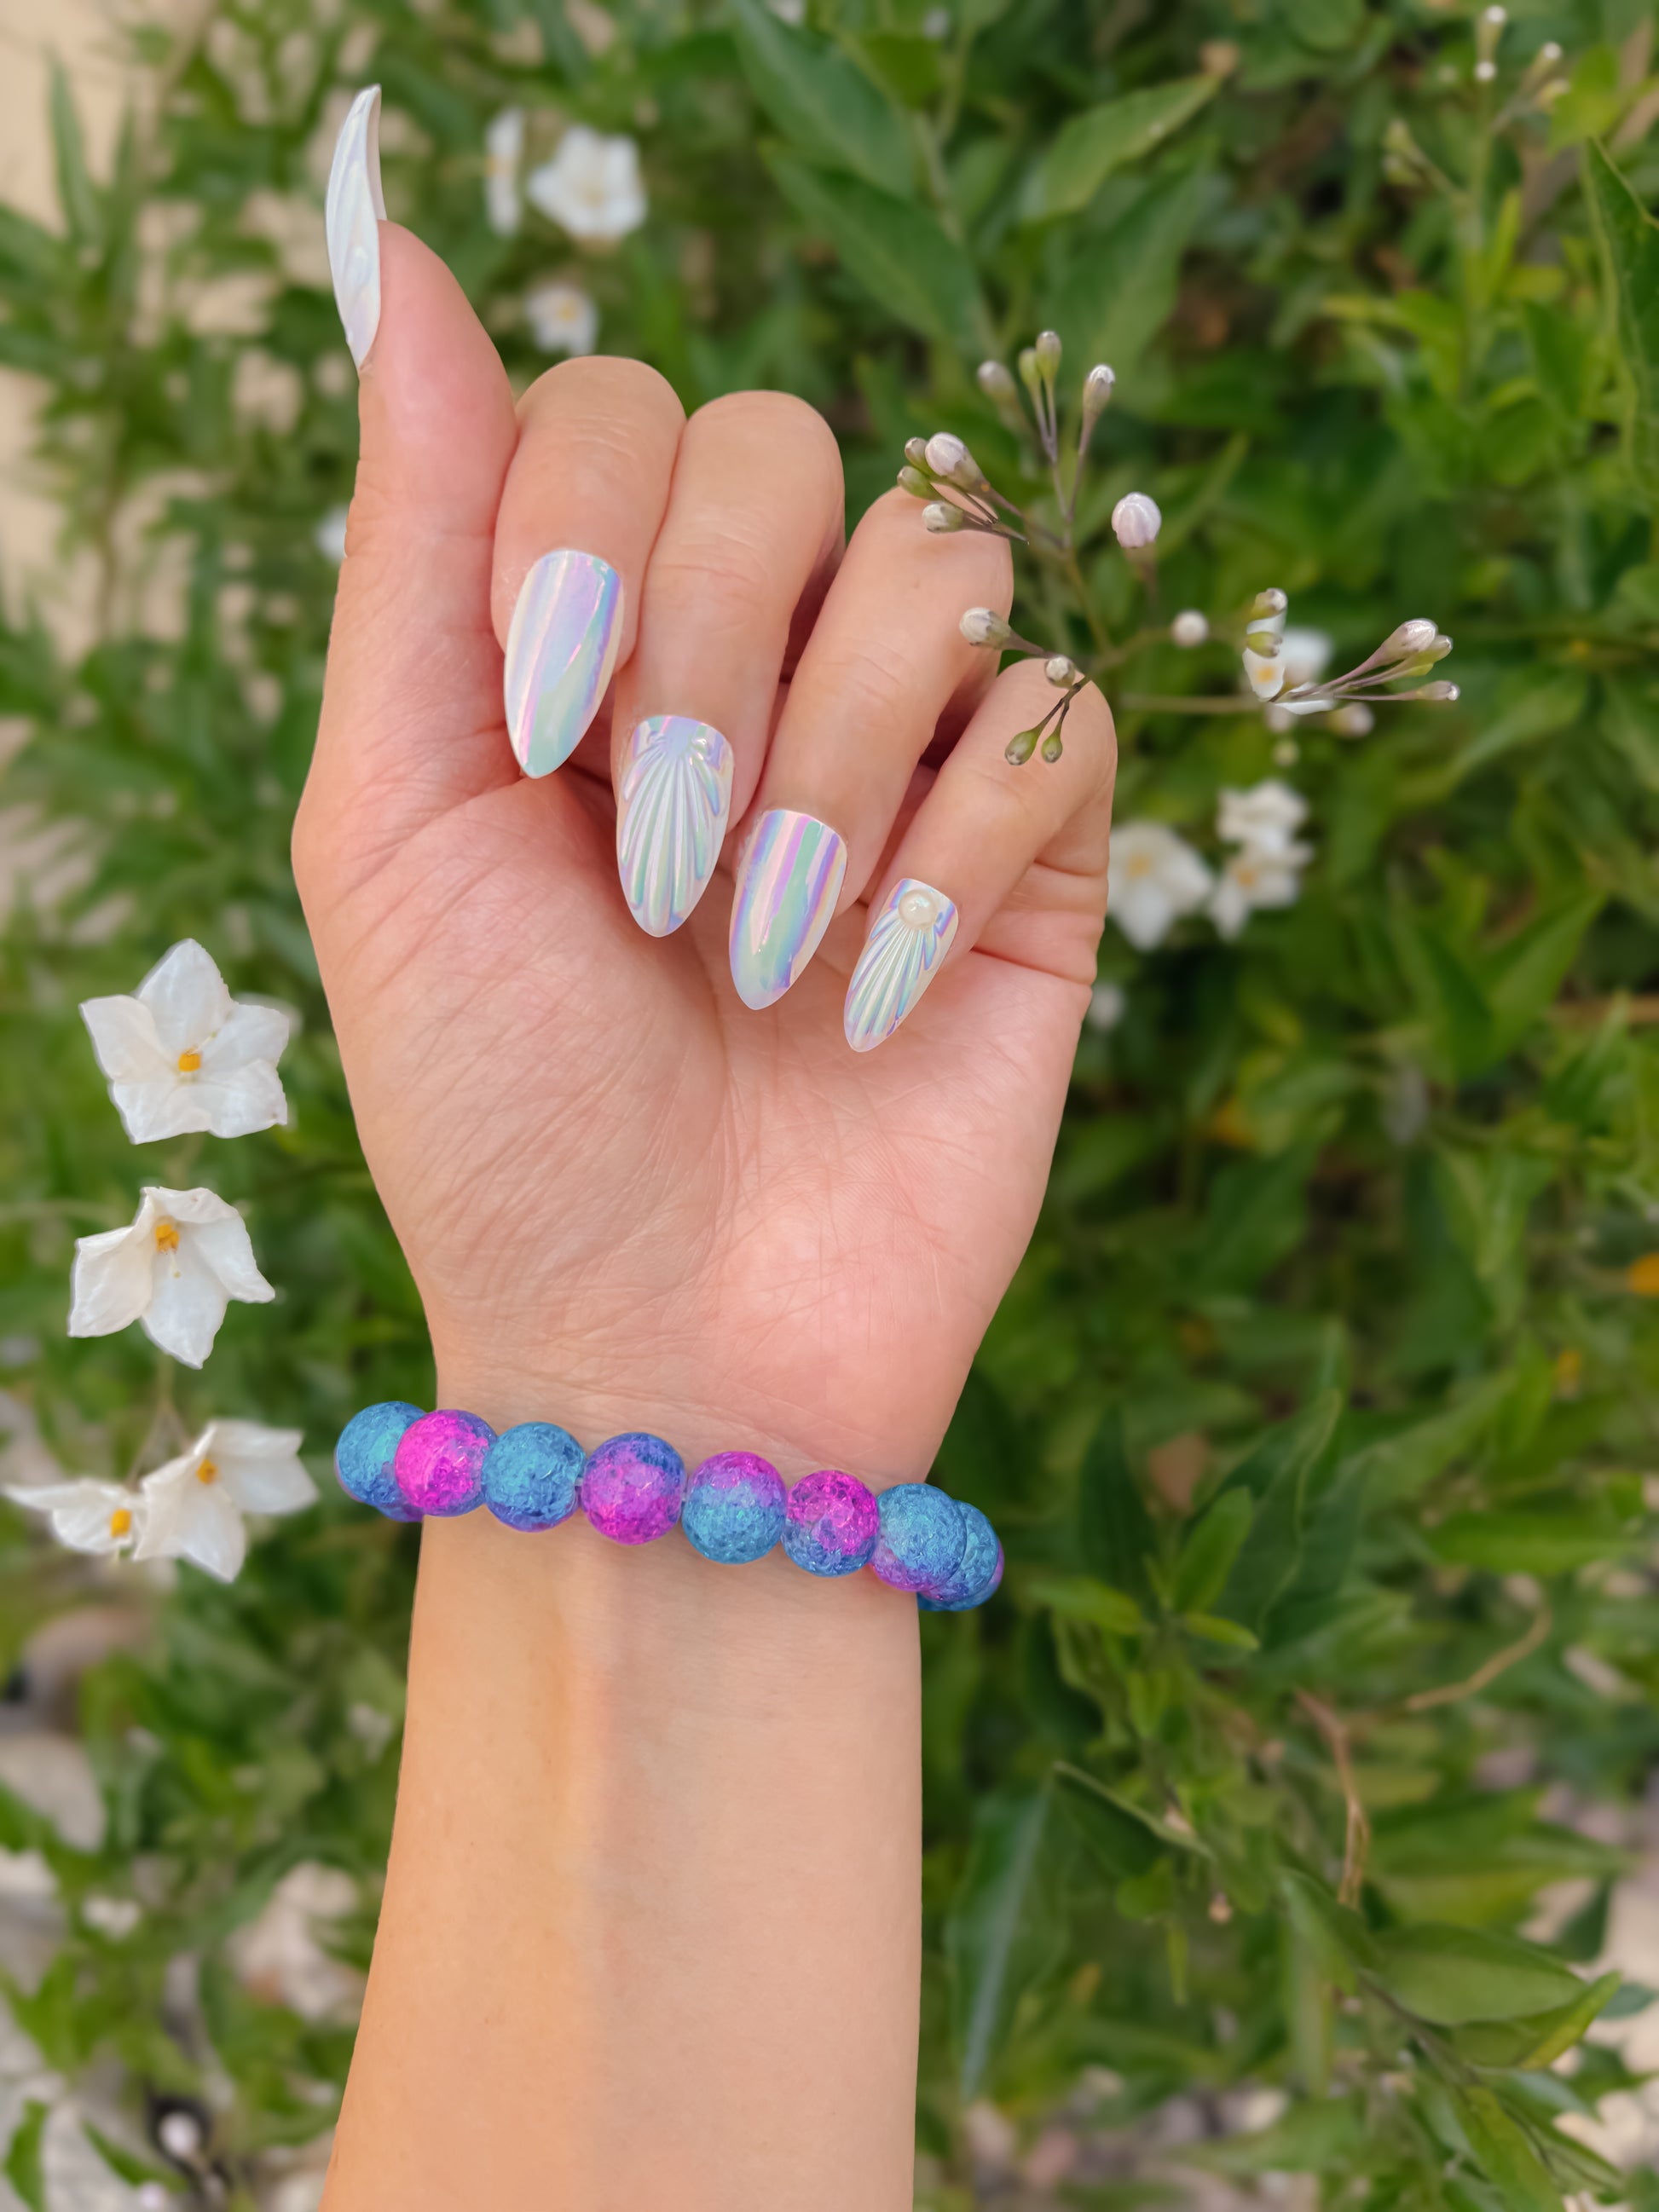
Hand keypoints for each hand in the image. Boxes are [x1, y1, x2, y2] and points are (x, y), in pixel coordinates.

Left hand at [294, 224, 1114, 1480]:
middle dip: (701, 652)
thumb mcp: (390, 829)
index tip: (539, 737)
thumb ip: (409, 548)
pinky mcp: (1036, 855)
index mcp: (574, 646)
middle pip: (781, 449)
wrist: (669, 1349)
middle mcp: (743, 666)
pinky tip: (879, 991)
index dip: (581, 533)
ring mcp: (899, 754)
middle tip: (653, 869)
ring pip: (936, 561)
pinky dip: (959, 849)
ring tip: (759, 951)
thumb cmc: (504, 1114)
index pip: (611, 410)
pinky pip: (1056, 714)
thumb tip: (406, 256)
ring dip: (827, 764)